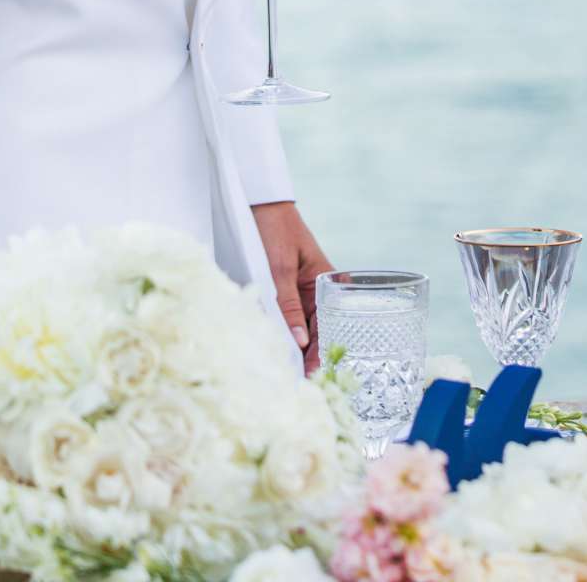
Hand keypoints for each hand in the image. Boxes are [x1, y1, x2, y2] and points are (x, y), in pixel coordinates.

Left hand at [252, 201, 333, 373]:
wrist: (258, 205)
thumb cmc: (275, 230)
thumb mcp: (279, 269)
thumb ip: (287, 305)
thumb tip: (299, 342)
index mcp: (328, 284)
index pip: (327, 327)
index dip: (318, 353)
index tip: (309, 376)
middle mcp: (317, 292)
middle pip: (314, 331)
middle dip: (304, 355)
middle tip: (292, 381)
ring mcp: (300, 292)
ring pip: (298, 327)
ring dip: (290, 345)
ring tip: (281, 370)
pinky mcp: (284, 291)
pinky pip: (284, 317)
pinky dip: (279, 330)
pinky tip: (271, 347)